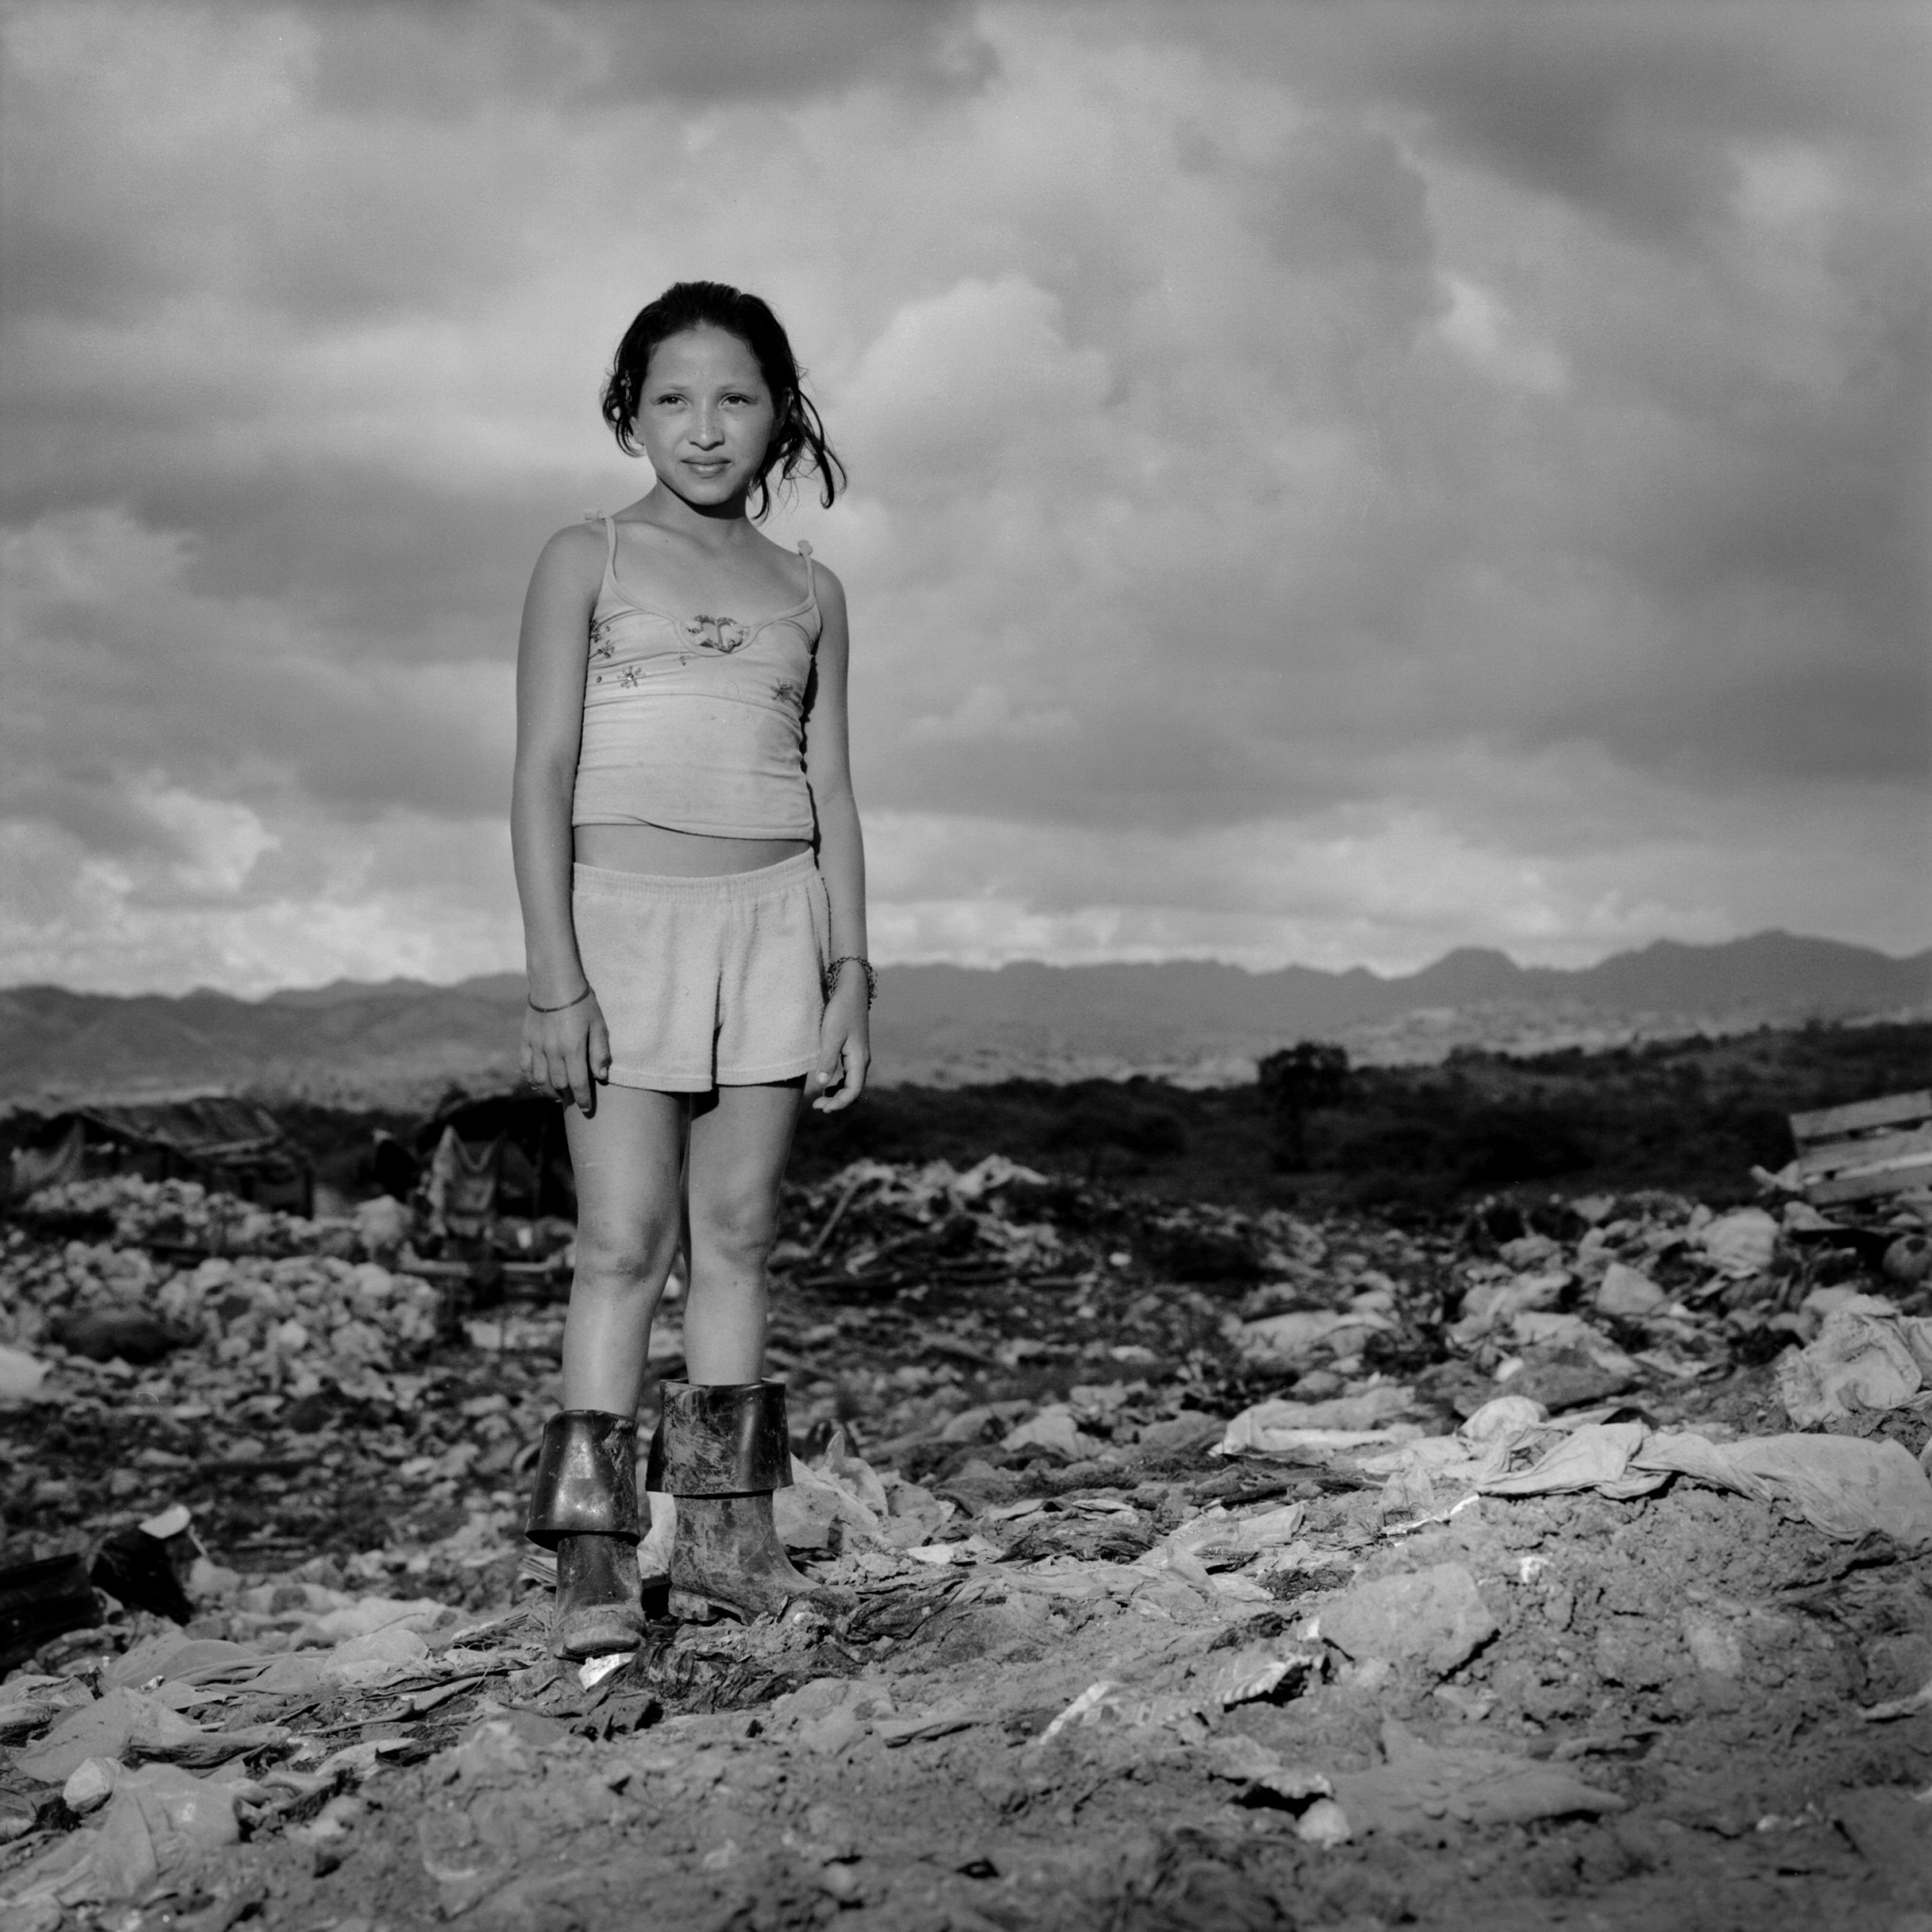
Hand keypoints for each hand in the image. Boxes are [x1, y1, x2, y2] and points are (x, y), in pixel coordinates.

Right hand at [520, 990, 610, 1113]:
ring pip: (539, 1079)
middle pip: (558, 1084)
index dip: (582, 1099)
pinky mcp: (526, 1040)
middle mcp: (552, 1052)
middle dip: (567, 1096)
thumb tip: (602, 1076)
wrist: (554, 982)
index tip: (586, 1109)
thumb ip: (600, 1052)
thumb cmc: (582, 1003)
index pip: (578, 1084)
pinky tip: (539, 1082)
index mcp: (572, 1049)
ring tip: (557, 1095)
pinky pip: (525, 1066)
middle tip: (574, 1100)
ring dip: (548, 1091)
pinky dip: (531, 1078)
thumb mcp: (598, 1025)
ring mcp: (537, 1047)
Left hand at [810, 979, 869, 1112]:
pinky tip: (827, 1083)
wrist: (851, 990)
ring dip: (838, 1094)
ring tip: (821, 1099)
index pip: (853, 1091)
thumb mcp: (831, 1035)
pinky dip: (840, 1084)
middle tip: (817, 1107)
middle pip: (854, 1090)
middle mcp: (862, 1060)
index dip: (839, 1103)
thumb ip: (827, 1059)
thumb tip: (821, 1083)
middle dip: (837, 1102)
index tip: (822, 1108)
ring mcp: (859, 1055)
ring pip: (852, 1083)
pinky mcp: (854, 1050)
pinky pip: (850, 1075)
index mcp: (858, 1059)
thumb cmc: (841, 1010)